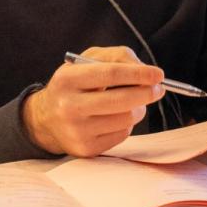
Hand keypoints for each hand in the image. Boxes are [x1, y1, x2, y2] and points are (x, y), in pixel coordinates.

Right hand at [22, 46, 164, 156]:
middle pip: (121, 100)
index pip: (110, 74)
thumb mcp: (89, 61)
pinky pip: (122, 134)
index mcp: (67, 79)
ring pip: (126, 119)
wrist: (47, 118)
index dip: (139, 74)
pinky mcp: (86, 148)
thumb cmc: (76, 84)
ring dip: (138, 109)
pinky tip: (116, 118)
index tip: (158, 74)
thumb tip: (145, 70)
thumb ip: (118, 57)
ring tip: (133, 102)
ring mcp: (76, 131)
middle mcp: (68, 106)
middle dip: (147, 93)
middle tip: (159, 88)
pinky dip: (127, 124)